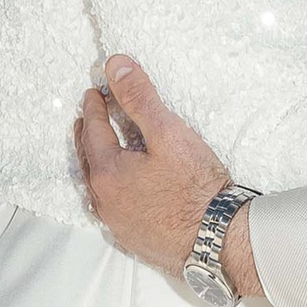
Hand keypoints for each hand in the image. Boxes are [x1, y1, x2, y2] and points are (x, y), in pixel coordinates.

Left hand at [75, 57, 255, 293]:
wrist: (218, 241)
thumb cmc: (196, 188)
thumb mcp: (168, 134)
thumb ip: (139, 98)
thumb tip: (114, 65)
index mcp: (109, 172)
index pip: (94, 131)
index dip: (94, 109)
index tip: (93, 94)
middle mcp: (105, 200)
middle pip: (88, 160)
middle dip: (88, 135)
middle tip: (88, 119)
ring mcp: (117, 223)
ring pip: (97, 186)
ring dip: (97, 164)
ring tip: (102, 151)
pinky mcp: (133, 239)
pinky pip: (111, 208)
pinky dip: (110, 190)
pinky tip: (122, 190)